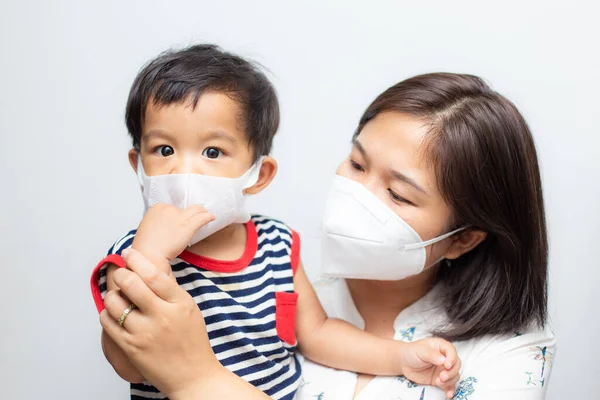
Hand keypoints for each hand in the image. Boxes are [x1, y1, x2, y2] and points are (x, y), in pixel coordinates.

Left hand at [100, 248, 221, 397]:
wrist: (193, 376)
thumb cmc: (192, 342)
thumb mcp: (189, 309)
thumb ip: (170, 291)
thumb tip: (146, 271)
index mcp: (179, 304)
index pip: (154, 274)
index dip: (137, 260)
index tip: (129, 253)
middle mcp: (161, 317)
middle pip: (131, 284)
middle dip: (121, 273)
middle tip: (121, 272)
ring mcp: (143, 333)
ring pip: (114, 302)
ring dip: (113, 294)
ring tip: (118, 294)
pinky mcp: (130, 347)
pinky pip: (108, 322)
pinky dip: (107, 313)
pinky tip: (115, 312)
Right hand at [132, 204, 214, 268]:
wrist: (149, 255)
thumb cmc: (146, 246)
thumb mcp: (148, 228)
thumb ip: (158, 222)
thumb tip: (166, 224)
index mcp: (157, 208)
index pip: (172, 207)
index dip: (177, 214)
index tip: (180, 220)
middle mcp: (169, 209)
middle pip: (183, 209)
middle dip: (187, 215)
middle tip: (193, 219)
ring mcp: (179, 217)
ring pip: (196, 209)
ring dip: (202, 212)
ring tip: (206, 215)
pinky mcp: (188, 226)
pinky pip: (202, 218)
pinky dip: (209, 217)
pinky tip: (212, 218)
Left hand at [398, 338, 460, 397]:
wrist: (404, 363)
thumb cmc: (412, 352)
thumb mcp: (419, 350)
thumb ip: (431, 354)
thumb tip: (443, 360)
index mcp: (441, 347)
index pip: (451, 351)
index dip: (452, 358)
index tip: (447, 365)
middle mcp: (445, 358)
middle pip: (456, 364)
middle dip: (451, 372)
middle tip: (442, 377)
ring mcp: (443, 369)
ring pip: (454, 375)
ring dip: (450, 381)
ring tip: (438, 382)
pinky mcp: (441, 379)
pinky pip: (449, 385)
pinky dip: (450, 390)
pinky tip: (448, 394)